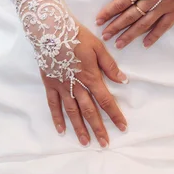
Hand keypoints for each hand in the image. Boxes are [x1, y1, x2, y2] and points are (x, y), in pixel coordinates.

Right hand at [7, 0, 128, 147]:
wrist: (50, 30)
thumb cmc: (77, 36)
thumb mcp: (98, 47)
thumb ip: (110, 66)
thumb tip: (123, 81)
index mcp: (91, 76)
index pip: (106, 100)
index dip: (115, 114)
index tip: (122, 127)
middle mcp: (77, 85)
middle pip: (89, 110)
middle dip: (98, 128)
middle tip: (104, 144)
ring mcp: (62, 86)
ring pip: (72, 112)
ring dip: (79, 128)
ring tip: (85, 142)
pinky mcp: (50, 84)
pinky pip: (53, 105)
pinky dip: (57, 118)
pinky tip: (61, 130)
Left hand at [95, 0, 173, 48]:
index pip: (120, 2)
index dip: (108, 12)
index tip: (99, 20)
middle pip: (129, 16)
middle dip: (115, 27)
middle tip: (104, 36)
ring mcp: (164, 7)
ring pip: (143, 24)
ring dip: (130, 35)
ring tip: (119, 44)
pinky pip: (163, 26)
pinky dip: (154, 35)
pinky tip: (146, 43)